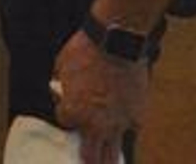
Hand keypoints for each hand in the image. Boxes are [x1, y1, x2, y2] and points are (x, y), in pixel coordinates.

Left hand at [53, 30, 148, 163]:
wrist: (117, 43)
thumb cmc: (85, 51)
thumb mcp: (61, 65)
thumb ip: (60, 83)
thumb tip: (58, 88)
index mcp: (72, 112)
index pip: (65, 122)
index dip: (65, 113)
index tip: (67, 103)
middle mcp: (94, 124)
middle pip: (89, 156)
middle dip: (86, 161)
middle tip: (86, 163)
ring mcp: (117, 124)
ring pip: (112, 155)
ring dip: (107, 161)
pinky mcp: (136, 117)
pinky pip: (130, 132)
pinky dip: (126, 131)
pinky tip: (124, 131)